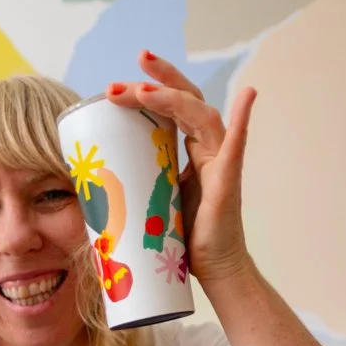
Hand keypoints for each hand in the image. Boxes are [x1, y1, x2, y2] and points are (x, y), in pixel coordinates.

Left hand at [105, 50, 256, 287]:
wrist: (214, 269)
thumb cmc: (184, 241)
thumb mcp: (153, 202)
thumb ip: (138, 184)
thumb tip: (97, 180)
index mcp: (191, 152)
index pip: (170, 109)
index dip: (148, 91)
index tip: (114, 86)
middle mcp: (209, 148)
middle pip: (185, 100)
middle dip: (155, 82)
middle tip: (121, 76)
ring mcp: (222, 161)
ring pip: (200, 114)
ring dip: (171, 97)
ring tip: (140, 90)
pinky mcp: (229, 180)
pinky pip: (237, 144)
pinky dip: (244, 118)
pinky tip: (248, 94)